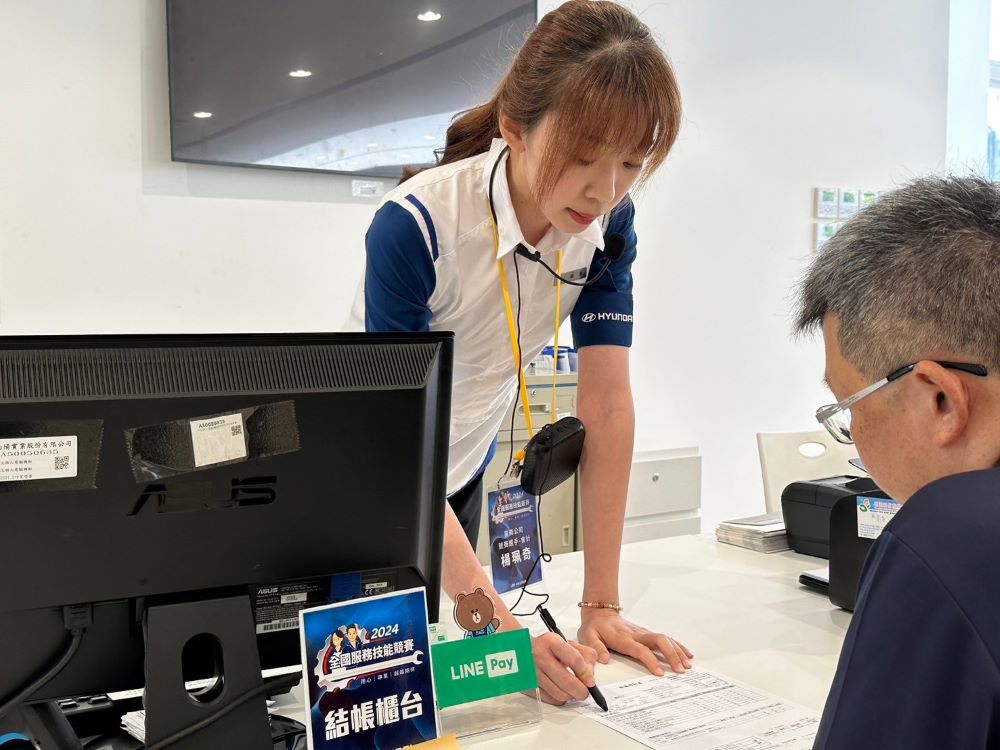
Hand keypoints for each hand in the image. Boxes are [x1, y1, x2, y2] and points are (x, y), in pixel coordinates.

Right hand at [530, 631, 597, 704]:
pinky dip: (560, 698)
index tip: (590, 680)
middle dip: (581, 691)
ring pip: (560, 694)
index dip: (586, 673)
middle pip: (568, 682)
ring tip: (572, 689)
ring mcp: (533, 673)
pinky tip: (561, 690)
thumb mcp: (568, 643)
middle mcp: (540, 657)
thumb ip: (585, 655)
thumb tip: (590, 677)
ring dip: (571, 695)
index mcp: (551, 642)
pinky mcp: (529, 686)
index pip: (575, 660)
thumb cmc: (548, 647)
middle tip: (585, 690)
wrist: (523, 649)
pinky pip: (551, 699)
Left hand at [577, 607, 692, 675]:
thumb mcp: (587, 635)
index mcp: (623, 638)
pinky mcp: (647, 633)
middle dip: (672, 655)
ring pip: (665, 639)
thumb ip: (595, 647)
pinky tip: (686, 654)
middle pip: (660, 641)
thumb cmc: (595, 626)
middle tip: (680, 670)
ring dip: (677, 651)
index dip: (651, 661)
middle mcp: (637, 634)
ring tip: (687, 665)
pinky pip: (666, 639)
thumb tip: (604, 659)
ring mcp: (644, 633)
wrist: (599, 611)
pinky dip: (677, 646)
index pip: (641, 650)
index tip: (660, 673)